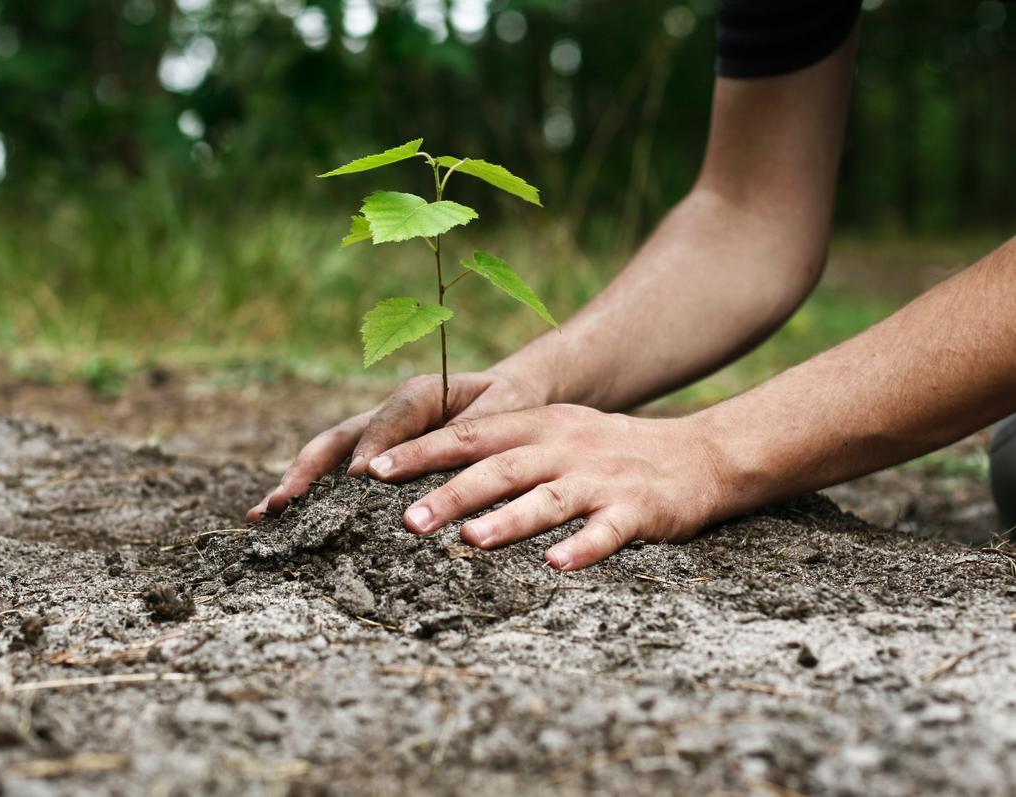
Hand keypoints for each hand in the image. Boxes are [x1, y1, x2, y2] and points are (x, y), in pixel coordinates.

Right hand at [247, 368, 547, 520]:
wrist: (509, 396)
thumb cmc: (509, 406)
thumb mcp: (502, 412)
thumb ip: (470, 432)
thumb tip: (439, 464)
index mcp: (420, 394)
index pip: (390, 420)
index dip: (373, 447)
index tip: (358, 479)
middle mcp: (387, 412)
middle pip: (338, 439)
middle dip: (307, 471)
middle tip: (282, 502)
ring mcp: (374, 434)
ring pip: (327, 456)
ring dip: (295, 483)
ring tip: (263, 514)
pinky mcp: (373, 454)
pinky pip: (336, 471)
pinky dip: (310, 494)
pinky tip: (283, 520)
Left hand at [364, 405, 727, 569]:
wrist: (699, 455)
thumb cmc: (609, 451)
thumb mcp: (555, 434)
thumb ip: (500, 447)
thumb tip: (428, 471)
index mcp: (539, 426)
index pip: (470, 435)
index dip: (421, 451)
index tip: (374, 469)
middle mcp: (564, 447)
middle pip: (500, 468)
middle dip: (451, 492)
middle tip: (407, 520)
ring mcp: (601, 478)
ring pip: (548, 498)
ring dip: (508, 520)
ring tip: (470, 541)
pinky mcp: (637, 510)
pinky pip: (606, 531)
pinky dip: (582, 548)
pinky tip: (556, 566)